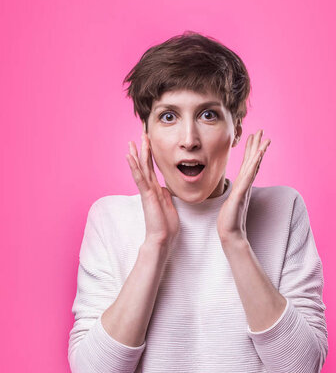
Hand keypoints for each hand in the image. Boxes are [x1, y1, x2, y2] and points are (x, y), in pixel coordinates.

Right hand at [126, 127, 179, 246]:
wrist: (162, 238)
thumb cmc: (166, 226)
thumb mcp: (169, 205)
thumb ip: (165, 195)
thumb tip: (164, 188)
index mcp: (155, 190)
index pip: (151, 168)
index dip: (150, 154)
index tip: (149, 142)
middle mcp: (149, 188)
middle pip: (145, 164)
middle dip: (144, 149)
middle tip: (142, 133)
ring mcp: (147, 191)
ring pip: (140, 169)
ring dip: (136, 154)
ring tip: (132, 142)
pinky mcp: (146, 195)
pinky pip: (139, 178)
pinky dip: (134, 166)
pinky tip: (129, 156)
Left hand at [216, 129, 270, 242]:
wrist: (230, 234)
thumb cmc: (228, 222)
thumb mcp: (228, 204)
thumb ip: (232, 197)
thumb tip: (232, 195)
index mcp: (241, 186)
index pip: (248, 165)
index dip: (251, 151)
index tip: (253, 138)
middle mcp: (245, 186)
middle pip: (253, 162)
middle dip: (256, 146)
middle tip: (261, 131)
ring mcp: (244, 189)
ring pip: (253, 166)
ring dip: (258, 152)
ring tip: (264, 139)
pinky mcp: (241, 194)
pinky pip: (248, 176)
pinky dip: (254, 165)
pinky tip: (258, 155)